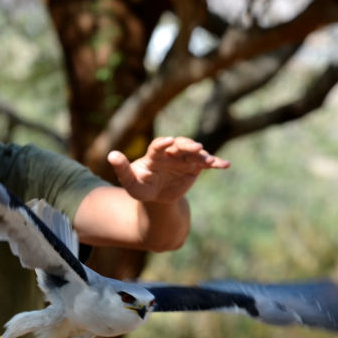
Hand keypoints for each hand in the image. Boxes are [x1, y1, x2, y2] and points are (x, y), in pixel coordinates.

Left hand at [108, 136, 229, 203]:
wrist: (156, 196)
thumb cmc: (141, 187)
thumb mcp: (130, 182)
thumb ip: (122, 169)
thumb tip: (111, 155)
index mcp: (154, 154)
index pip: (158, 146)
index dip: (163, 143)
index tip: (168, 141)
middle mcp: (171, 153)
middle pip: (180, 145)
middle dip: (187, 145)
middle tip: (195, 147)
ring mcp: (184, 160)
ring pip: (195, 154)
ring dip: (202, 155)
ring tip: (209, 161)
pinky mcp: (195, 168)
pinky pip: (206, 164)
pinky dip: (216, 163)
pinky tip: (226, 165)